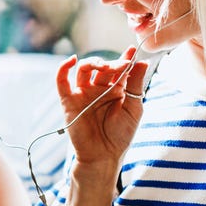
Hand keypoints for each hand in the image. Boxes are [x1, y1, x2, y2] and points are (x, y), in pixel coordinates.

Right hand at [54, 47, 147, 164]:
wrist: (103, 155)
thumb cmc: (121, 135)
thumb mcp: (134, 108)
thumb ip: (135, 85)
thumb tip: (143, 62)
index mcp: (116, 90)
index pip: (120, 68)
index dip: (125, 58)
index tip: (132, 50)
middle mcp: (99, 88)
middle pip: (103, 67)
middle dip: (112, 64)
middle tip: (121, 66)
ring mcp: (83, 93)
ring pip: (84, 69)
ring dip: (94, 63)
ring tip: (103, 67)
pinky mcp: (69, 100)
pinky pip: (62, 80)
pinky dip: (64, 68)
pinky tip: (72, 60)